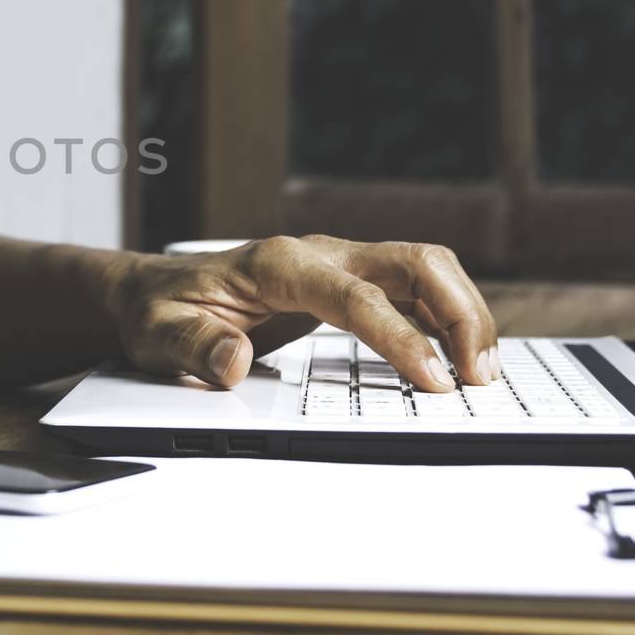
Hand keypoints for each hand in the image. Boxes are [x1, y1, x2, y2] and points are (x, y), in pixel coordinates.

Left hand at [111, 235, 499, 392]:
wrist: (152, 292)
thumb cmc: (159, 311)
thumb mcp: (158, 335)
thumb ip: (194, 347)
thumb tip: (232, 364)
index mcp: (278, 264)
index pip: (355, 296)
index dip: (399, 336)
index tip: (431, 379)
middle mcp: (317, 255)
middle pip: (413, 262)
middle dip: (459, 313)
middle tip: (479, 376)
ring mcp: (337, 265)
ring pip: (424, 270)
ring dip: (463, 313)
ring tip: (483, 372)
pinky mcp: (347, 283)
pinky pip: (412, 290)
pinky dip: (445, 317)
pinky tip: (458, 356)